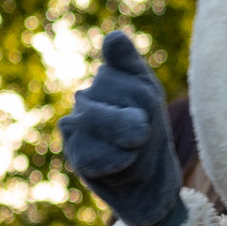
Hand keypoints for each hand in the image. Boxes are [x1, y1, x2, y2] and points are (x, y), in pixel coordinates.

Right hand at [58, 32, 182, 225]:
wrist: (150, 186)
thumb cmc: (153, 140)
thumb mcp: (151, 100)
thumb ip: (130, 69)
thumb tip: (113, 39)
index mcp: (109, 76)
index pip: (117, 56)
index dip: (133, 73)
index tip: (137, 86)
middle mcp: (87, 95)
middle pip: (118, 90)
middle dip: (141, 115)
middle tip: (145, 134)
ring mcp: (75, 122)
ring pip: (104, 120)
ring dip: (131, 141)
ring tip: (134, 150)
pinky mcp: (74, 151)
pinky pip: (98, 153)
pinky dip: (118, 163)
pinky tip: (120, 166)